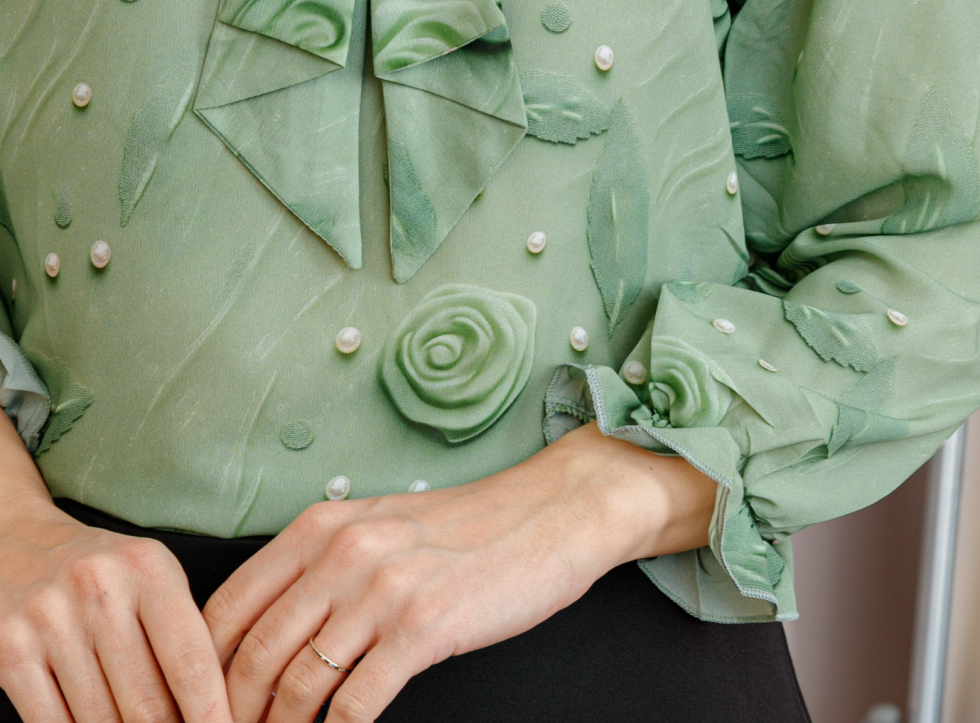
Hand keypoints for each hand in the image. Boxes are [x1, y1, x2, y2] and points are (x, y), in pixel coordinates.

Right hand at [0, 495, 232, 722]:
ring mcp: (50, 622)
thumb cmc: (102, 572)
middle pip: (146, 703)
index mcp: (147, 568)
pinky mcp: (10, 652)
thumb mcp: (150, 577)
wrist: (19, 543)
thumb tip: (209, 712)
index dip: (210, 715)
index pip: (190, 660)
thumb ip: (180, 634)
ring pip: (100, 722)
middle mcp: (99, 590)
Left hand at [205, 422, 717, 722]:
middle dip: (229, 715)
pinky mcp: (423, 626)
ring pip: (295, 684)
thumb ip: (317, 566)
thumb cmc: (462, 530)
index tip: (193, 710)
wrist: (548, 514)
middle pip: (251, 654)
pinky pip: (355, 703)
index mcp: (319, 525)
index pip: (226, 606)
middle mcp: (341, 550)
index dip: (197, 669)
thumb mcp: (376, 527)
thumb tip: (256, 633)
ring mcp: (381, 589)